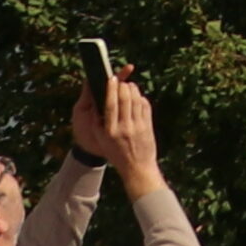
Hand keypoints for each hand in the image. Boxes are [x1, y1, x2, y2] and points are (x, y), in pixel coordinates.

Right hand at [97, 68, 164, 188]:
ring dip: (132, 89)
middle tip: (120, 80)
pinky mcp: (148, 125)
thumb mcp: (101, 140)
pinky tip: (136, 96)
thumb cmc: (115, 152)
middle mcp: (125, 127)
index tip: (111, 78)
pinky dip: (140, 97)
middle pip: (125, 98)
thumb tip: (97, 101)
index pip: (110, 104)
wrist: (137, 167)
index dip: (111, 89)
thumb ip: (97, 122)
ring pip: (136, 100)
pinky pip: (145, 105)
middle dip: (122, 85)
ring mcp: (138, 126)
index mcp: (111, 130)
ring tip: (127, 85)